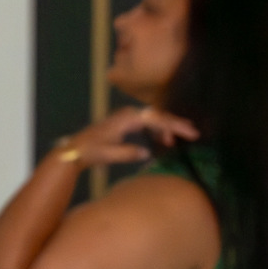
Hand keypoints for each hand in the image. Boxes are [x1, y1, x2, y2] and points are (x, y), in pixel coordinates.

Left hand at [53, 106, 198, 167]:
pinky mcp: (126, 123)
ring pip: (154, 119)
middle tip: (193, 132)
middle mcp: (129, 114)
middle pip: (158, 115)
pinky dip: (158, 130)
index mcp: (127, 118)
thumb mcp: (108, 154)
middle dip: (176, 124)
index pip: (157, 119)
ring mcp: (127, 117)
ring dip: (167, 128)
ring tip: (177, 141)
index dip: (175, 126)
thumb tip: (147, 153)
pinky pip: (147, 123)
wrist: (74, 150)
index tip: (190, 133)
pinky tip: (163, 141)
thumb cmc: (90, 151)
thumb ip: (128, 153)